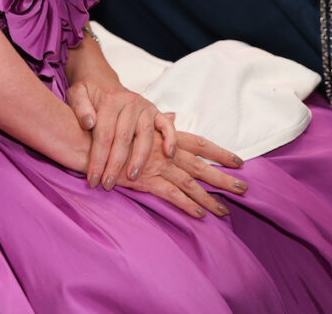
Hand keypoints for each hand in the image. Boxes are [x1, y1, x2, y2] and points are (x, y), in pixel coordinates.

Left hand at [67, 79, 177, 189]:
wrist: (101, 80)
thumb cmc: (88, 93)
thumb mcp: (76, 94)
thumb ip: (79, 107)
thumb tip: (89, 123)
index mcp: (110, 100)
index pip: (104, 135)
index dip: (98, 159)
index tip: (92, 179)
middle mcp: (129, 102)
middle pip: (124, 138)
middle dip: (115, 165)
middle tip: (107, 184)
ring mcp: (144, 106)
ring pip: (145, 135)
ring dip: (140, 158)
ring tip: (132, 177)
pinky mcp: (155, 111)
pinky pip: (166, 125)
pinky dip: (170, 138)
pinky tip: (168, 154)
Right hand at [118, 129, 247, 218]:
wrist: (86, 137)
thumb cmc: (109, 128)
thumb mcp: (136, 120)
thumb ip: (157, 121)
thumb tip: (173, 116)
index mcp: (164, 135)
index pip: (199, 143)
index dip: (219, 152)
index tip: (239, 162)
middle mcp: (165, 149)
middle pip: (200, 164)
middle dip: (223, 177)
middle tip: (244, 189)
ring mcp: (156, 164)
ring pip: (190, 182)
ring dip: (209, 197)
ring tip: (225, 211)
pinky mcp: (144, 179)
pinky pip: (171, 194)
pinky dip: (187, 205)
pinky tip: (200, 215)